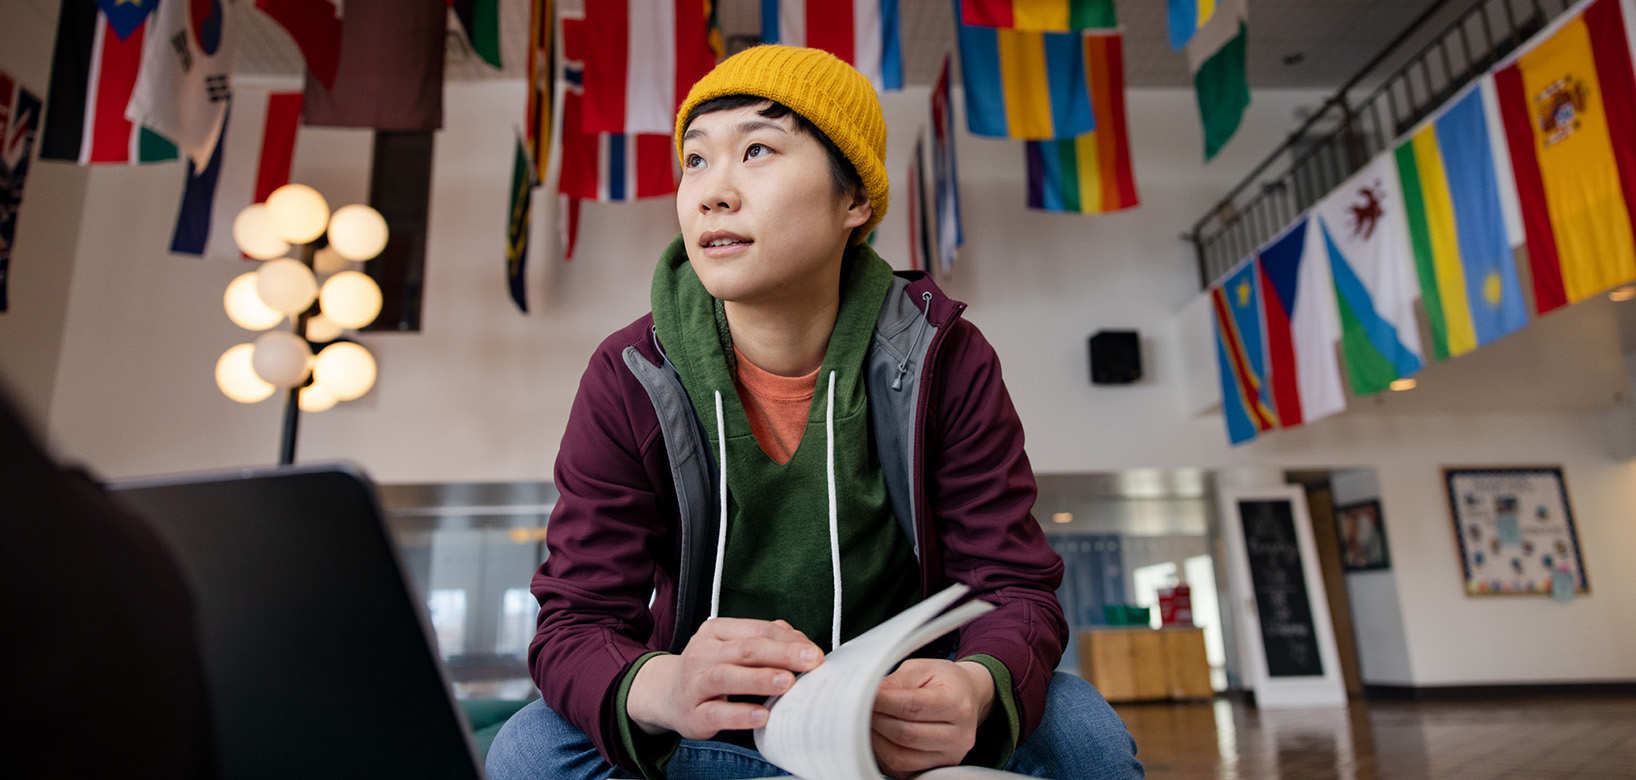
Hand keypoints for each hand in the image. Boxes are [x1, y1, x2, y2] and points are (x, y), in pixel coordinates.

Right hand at [626, 618, 822, 740]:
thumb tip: (800, 641)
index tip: (814, 651)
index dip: (787, 640)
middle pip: (746, 649)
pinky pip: (717, 713)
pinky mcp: (693, 713)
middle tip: (812, 661)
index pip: (756, 630)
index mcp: (716, 631)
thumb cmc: (709, 668)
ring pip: (728, 677)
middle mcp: (703, 653)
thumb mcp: (731, 647)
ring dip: (761, 679)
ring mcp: (694, 683)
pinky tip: (762, 716)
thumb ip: (764, 640)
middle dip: (782, 654)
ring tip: (788, 682)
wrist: (666, 694)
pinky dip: (740, 714)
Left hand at [870, 659, 995, 778]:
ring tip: (868, 721)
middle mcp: (959, 736)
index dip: (882, 702)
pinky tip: (880, 735)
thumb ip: (896, 682)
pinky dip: (883, 753)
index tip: (862, 694)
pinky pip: (900, 769)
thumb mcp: (922, 669)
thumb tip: (869, 695)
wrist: (967, 698)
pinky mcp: (935, 770)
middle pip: (904, 734)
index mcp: (958, 704)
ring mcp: (949, 757)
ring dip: (876, 739)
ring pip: (899, 756)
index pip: (912, 706)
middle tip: (859, 707)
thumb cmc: (944, 682)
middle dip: (875, 719)